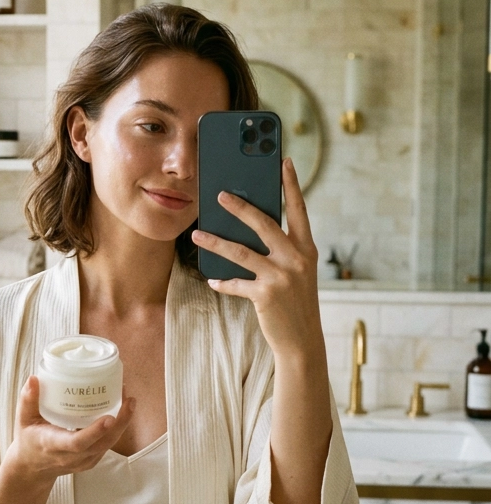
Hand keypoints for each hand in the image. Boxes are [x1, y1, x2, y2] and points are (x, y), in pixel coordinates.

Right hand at [7, 375, 135, 485]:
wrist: (32, 469)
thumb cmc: (28, 440)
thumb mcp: (23, 420)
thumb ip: (28, 400)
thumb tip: (34, 378)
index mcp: (52, 445)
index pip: (76, 443)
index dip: (94, 431)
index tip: (109, 418)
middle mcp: (70, 457)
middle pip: (101, 443)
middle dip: (119, 423)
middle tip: (129, 401)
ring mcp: (82, 461)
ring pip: (108, 445)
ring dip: (122, 424)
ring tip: (129, 401)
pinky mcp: (91, 461)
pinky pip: (108, 445)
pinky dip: (118, 429)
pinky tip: (123, 410)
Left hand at [192, 157, 322, 360]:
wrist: (302, 342)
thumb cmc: (295, 303)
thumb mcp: (296, 272)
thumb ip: (281, 250)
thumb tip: (250, 228)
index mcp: (306, 249)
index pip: (299, 210)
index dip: (292, 184)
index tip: (284, 161)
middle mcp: (296, 259)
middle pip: (264, 223)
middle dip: (240, 207)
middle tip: (219, 194)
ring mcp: (282, 276)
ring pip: (240, 252)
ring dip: (215, 242)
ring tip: (196, 235)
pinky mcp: (266, 295)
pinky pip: (236, 283)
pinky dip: (222, 282)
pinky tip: (212, 279)